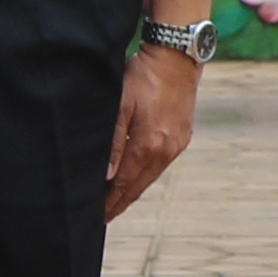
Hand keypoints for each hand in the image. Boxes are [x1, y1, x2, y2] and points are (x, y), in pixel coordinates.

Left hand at [107, 43, 199, 215]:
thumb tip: (107, 176)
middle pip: (138, 188)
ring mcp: (176, 146)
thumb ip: (114, 142)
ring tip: (115, 203)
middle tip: (102, 219)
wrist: (178, 58)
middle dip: (119, 204)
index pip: (124, 185)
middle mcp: (165, 151)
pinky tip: (135, 179)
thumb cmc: (144, 76)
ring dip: (132, 192)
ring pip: (150, 178)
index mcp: (148, 146)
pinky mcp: (182, 138)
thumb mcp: (121, 105)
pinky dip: (145, 176)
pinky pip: (160, 165)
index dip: (109, 203)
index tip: (95, 218)